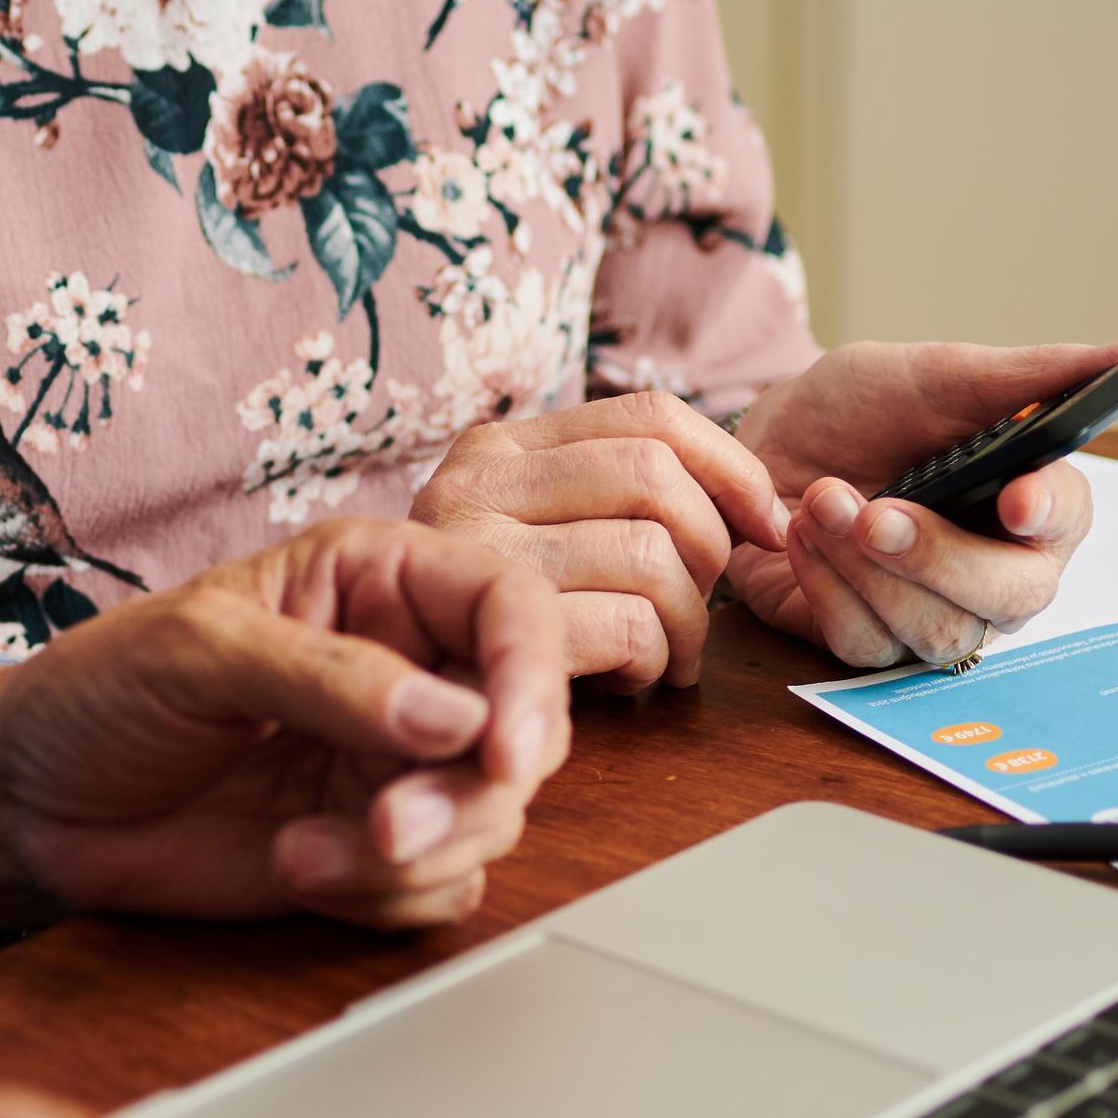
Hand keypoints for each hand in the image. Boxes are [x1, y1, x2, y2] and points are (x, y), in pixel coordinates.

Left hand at [0, 517, 570, 934]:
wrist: (31, 801)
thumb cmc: (98, 690)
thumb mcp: (200, 651)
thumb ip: (330, 676)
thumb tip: (455, 716)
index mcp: (377, 582)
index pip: (509, 609)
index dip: (534, 678)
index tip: (507, 751)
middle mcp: (405, 670)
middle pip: (519, 729)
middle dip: (468, 794)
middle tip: (385, 825)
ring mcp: (393, 764)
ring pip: (489, 818)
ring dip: (412, 854)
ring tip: (301, 852)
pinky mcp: (371, 847)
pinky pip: (439, 885)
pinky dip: (380, 894)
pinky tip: (290, 865)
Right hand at [408, 392, 788, 691]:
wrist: (353, 702)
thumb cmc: (466, 632)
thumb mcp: (518, 537)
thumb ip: (594, 502)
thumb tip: (749, 502)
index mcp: (493, 446)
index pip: (649, 415)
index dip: (732, 467)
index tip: (765, 525)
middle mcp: (473, 482)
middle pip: (657, 476)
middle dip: (711, 550)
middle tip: (698, 607)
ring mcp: (475, 552)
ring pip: (651, 555)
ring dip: (689, 623)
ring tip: (667, 657)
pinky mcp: (492, 628)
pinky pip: (627, 625)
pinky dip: (654, 660)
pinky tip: (629, 681)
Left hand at [725, 339, 1117, 669]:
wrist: (766, 442)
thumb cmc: (865, 410)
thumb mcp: (944, 376)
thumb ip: (1040, 374)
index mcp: (1033, 506)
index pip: (1069, 522)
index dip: (1048, 513)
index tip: (1016, 497)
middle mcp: (995, 574)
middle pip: (1006, 601)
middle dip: (937, 556)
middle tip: (878, 511)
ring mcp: (933, 617)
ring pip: (933, 633)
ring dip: (867, 567)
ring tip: (821, 499)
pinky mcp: (867, 644)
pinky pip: (862, 645)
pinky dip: (825, 586)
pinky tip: (800, 533)